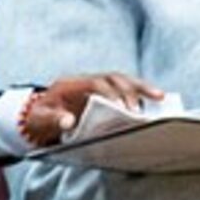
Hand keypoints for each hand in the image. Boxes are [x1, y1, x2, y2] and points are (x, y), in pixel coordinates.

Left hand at [19, 73, 161, 147]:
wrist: (39, 117)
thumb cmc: (40, 119)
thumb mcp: (40, 121)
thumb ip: (52, 120)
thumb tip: (69, 121)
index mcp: (70, 85)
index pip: (94, 83)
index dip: (109, 94)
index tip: (120, 108)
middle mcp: (86, 80)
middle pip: (113, 78)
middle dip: (129, 92)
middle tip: (137, 112)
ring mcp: (97, 85)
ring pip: (123, 80)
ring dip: (142, 88)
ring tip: (160, 97)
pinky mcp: (106, 93)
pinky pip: (126, 89)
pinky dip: (142, 93)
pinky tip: (157, 98)